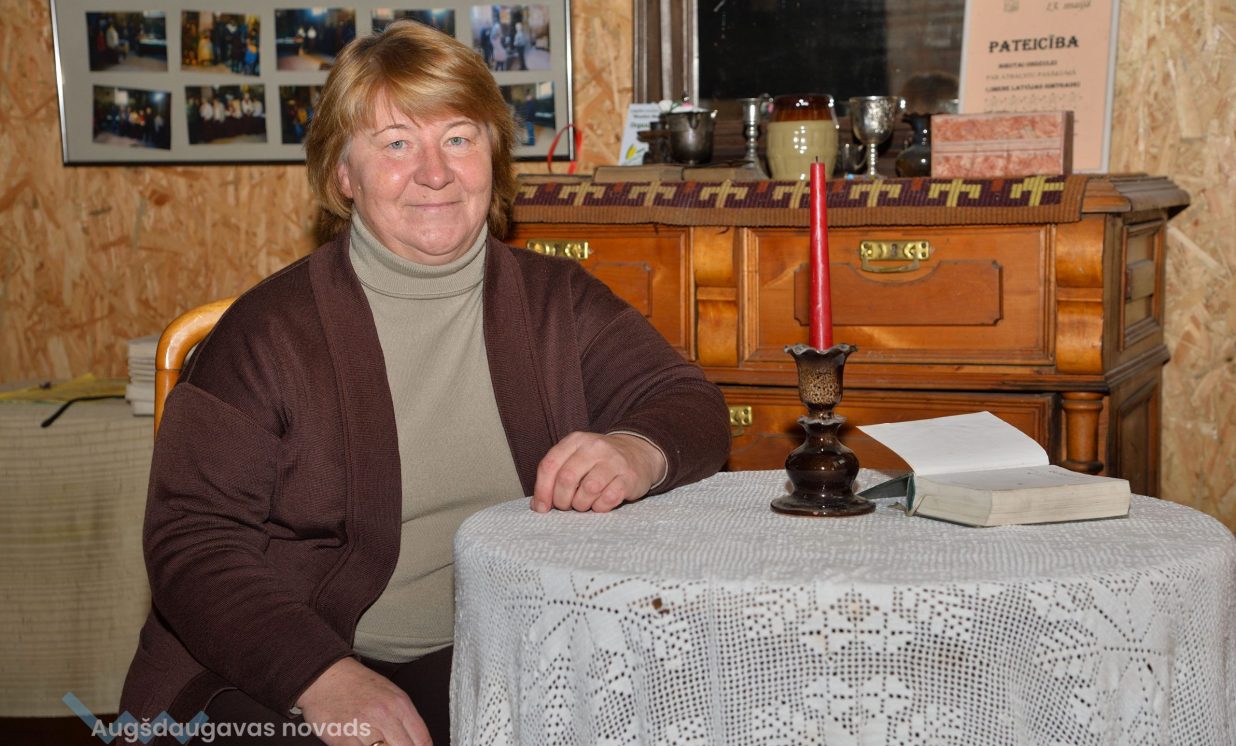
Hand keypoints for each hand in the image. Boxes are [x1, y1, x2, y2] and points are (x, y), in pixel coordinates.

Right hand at [296, 657, 431, 745]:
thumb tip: (419, 743)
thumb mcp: (391, 695)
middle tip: (392, 745)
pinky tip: (363, 744)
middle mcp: (384, 716)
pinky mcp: (343, 740)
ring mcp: (364, 728)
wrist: (324, 676)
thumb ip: (406, 720)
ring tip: (378, 744)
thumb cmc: (358, 685)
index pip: (423, 740)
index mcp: (400, 705)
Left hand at [531, 432, 666, 512]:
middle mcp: (595, 447)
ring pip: (588, 489)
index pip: (549, 465)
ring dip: (581, 505)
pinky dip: (599, 507)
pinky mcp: (629, 477)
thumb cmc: (598, 462)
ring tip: (584, 504)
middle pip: (567, 478)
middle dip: (561, 500)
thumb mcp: (575, 459)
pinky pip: (608, 499)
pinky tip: (600, 504)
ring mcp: (614, 461)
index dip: (542, 490)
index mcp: (576, 440)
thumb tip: (538, 506)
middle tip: (566, 506)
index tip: (542, 508)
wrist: (637, 454)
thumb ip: (554, 477)